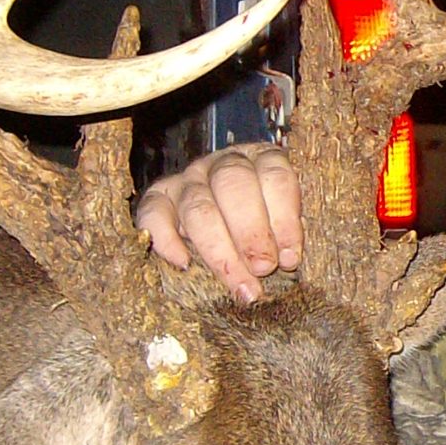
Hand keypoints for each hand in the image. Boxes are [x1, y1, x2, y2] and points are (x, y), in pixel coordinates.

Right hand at [135, 143, 301, 302]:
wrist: (223, 223)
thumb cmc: (264, 229)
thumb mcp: (282, 224)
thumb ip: (286, 234)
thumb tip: (288, 259)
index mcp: (262, 160)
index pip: (274, 177)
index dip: (284, 219)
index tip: (290, 257)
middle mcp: (223, 164)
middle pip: (232, 185)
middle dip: (250, 231)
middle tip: (263, 268)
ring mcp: (188, 179)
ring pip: (198, 206)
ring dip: (219, 249)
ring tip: (238, 284)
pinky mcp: (158, 199)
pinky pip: (154, 213)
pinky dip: (167, 239)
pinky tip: (184, 264)